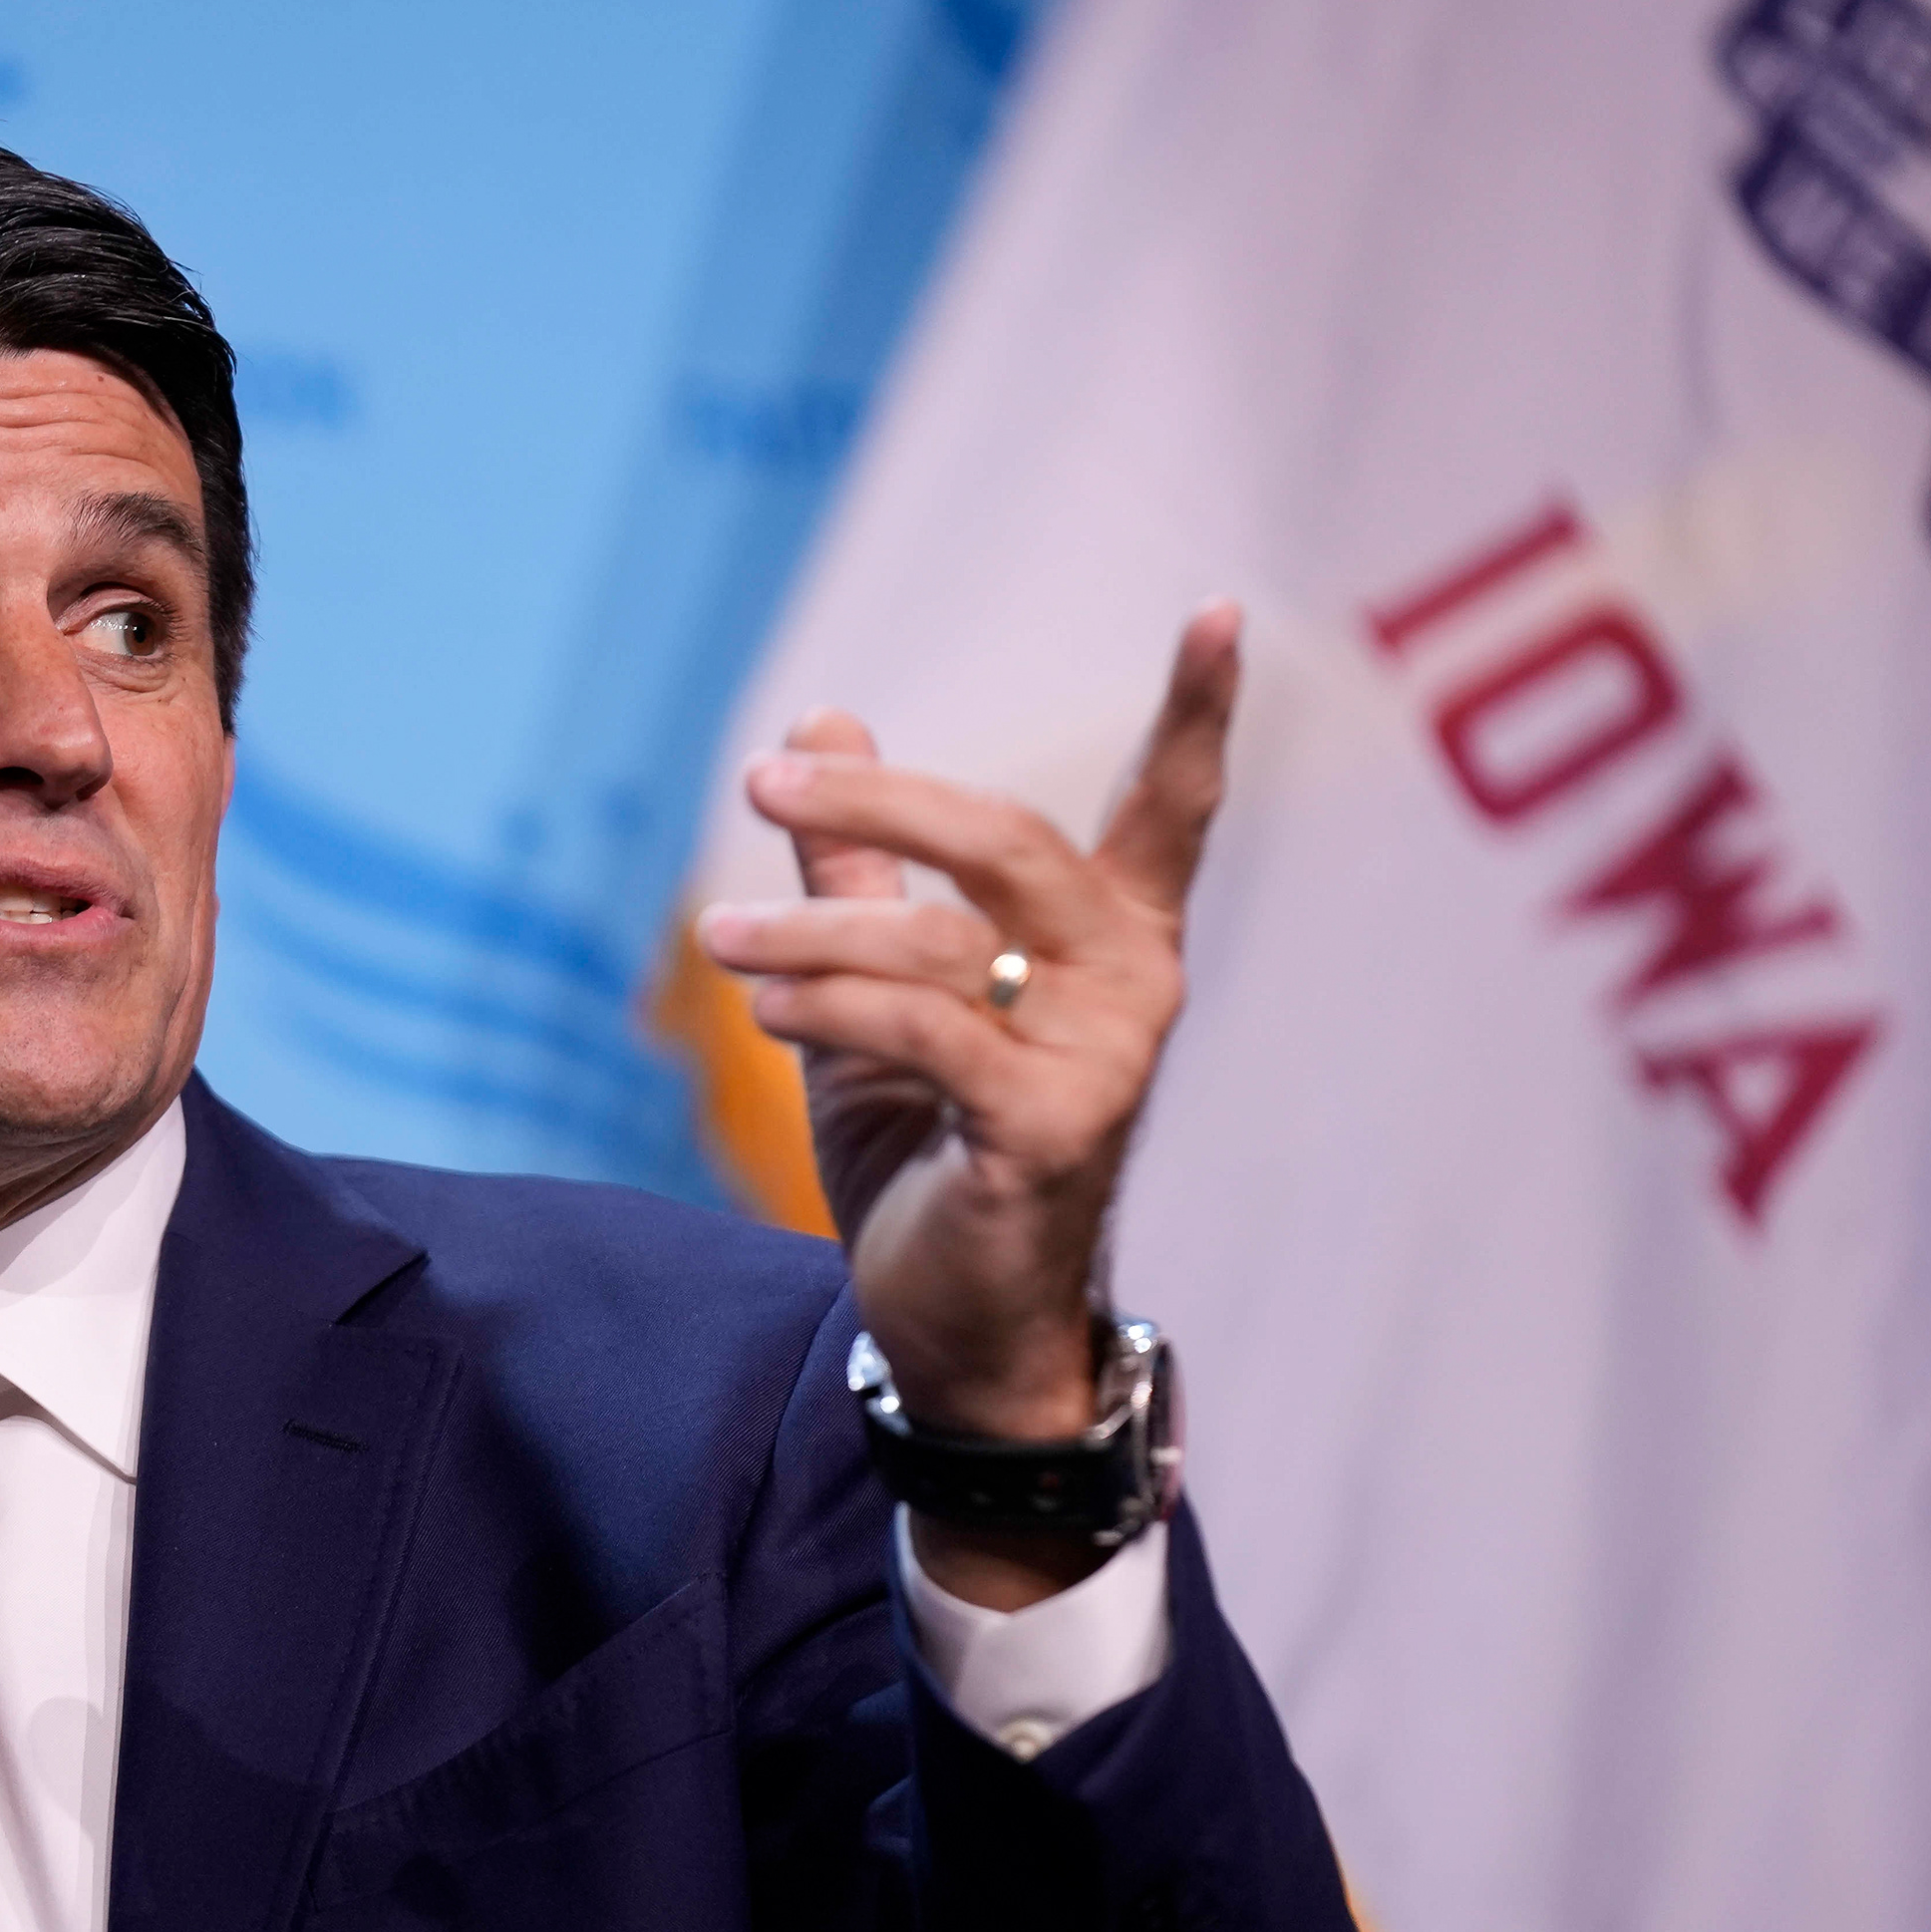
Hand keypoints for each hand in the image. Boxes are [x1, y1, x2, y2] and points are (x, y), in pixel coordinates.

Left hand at [698, 606, 1234, 1600]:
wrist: (955, 1322)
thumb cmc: (931, 1148)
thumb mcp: (883, 992)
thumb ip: (859, 871)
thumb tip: (823, 725)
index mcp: (1112, 938)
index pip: (1171, 809)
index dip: (1198, 714)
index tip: (1218, 609)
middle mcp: (1132, 985)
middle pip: (1007, 841)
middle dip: (876, 806)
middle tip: (762, 784)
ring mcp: (1104, 1060)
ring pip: (940, 944)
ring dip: (806, 935)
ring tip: (712, 943)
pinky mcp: (1052, 1131)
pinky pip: (927, 1035)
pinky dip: (831, 1007)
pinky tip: (760, 1006)